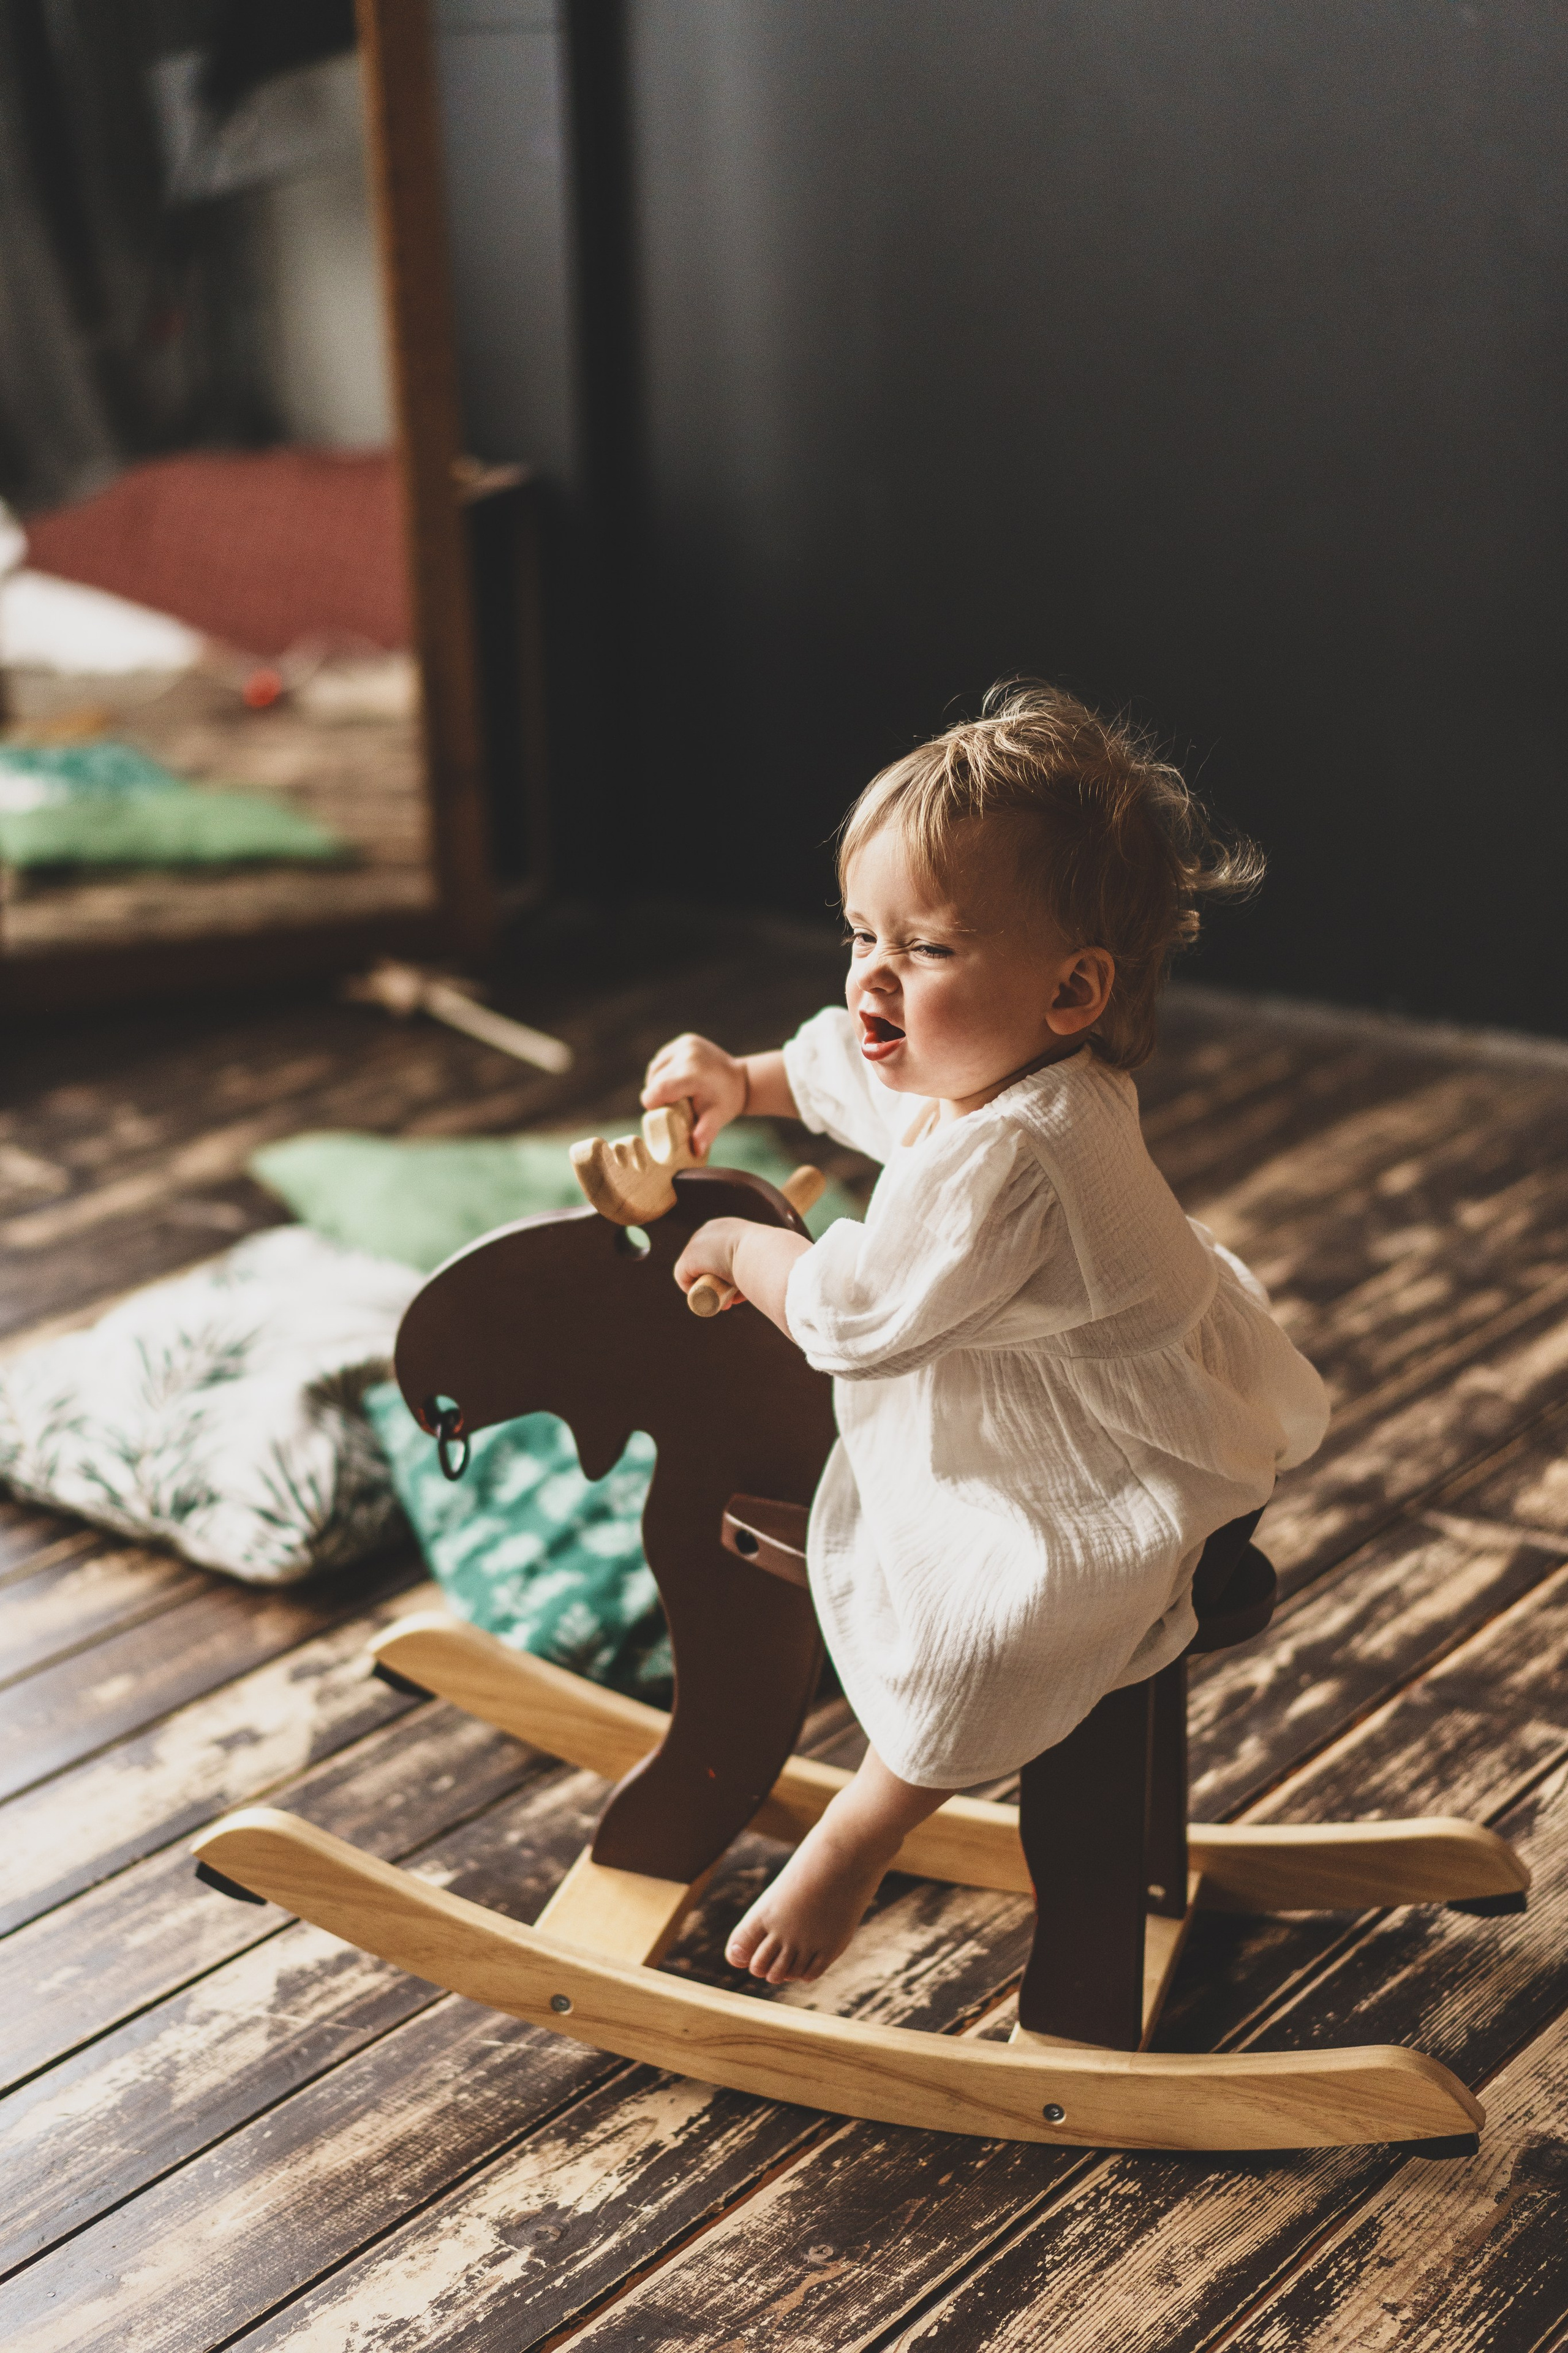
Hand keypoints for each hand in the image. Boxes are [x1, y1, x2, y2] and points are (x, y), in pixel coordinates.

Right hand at [642, 1033, 747, 1155]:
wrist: (741, 1078)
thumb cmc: (726, 1101)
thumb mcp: (717, 1118)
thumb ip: (704, 1133)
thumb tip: (695, 1151)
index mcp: (693, 1073)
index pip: (657, 1090)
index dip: (655, 1105)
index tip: (666, 1112)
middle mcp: (688, 1054)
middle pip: (654, 1081)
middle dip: (659, 1096)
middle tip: (677, 1104)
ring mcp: (686, 1044)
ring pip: (655, 1069)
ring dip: (660, 1083)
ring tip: (678, 1092)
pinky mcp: (684, 1040)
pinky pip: (662, 1060)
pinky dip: (665, 1071)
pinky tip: (678, 1079)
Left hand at [674, 1215, 812, 1336]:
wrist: (763, 1256)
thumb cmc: (779, 1257)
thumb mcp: (785, 1256)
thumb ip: (790, 1259)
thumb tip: (807, 1271)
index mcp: (733, 1227)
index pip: (727, 1254)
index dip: (736, 1275)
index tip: (747, 1289)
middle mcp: (712, 1229)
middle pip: (711, 1264)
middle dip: (723, 1284)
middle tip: (736, 1300)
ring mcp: (698, 1243)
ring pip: (700, 1273)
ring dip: (712, 1290)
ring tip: (728, 1301)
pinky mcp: (688, 1259)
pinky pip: (685, 1279)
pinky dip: (695, 1293)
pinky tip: (712, 1300)